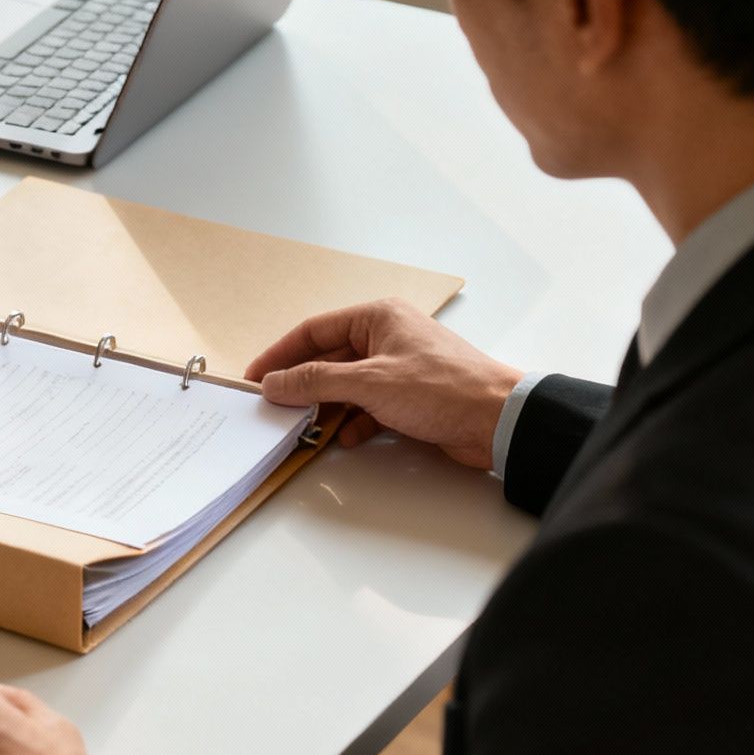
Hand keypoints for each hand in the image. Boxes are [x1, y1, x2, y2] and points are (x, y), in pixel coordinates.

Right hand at [246, 298, 523, 469]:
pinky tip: (345, 437)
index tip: (256, 378)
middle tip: (275, 407)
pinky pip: (369, 406)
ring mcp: (399, 367)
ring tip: (305, 426)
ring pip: (347, 385)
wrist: (497, 420)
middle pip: (329, 359)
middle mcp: (387, 337)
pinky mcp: (411, 397)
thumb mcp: (368, 383)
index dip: (280, 355)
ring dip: (327, 406)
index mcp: (378, 317)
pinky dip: (354, 421)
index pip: (314, 331)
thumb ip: (315, 381)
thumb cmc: (442, 388)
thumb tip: (274, 383)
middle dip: (304, 385)